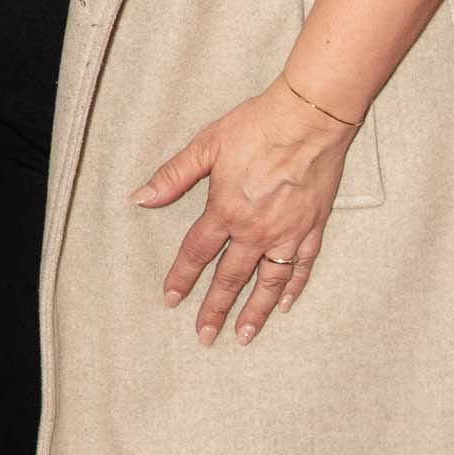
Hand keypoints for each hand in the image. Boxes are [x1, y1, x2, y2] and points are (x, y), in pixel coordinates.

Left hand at [133, 78, 355, 346]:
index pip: (197, 253)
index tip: (170, 300)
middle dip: (214, 309)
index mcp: (226, 210)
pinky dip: (292, 288)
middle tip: (204, 336)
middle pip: (229, 277)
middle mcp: (255, 230)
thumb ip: (173, 176)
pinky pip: (301, 266)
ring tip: (243, 335)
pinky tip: (284, 304)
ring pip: (267, 282)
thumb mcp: (206, 146)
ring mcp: (287, 232)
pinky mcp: (312, 228)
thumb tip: (141, 197)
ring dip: (254, 311)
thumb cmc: (256, 126)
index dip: (181, 278)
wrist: (309, 118)